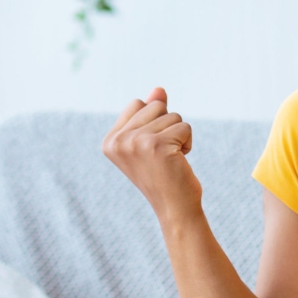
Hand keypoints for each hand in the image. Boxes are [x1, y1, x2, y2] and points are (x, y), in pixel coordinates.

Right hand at [102, 87, 201, 223]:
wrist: (175, 207)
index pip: (138, 103)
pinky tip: (179, 161)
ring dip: (179, 136)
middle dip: (168, 126)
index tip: (151, 149)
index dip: (154, 122)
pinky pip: (184, 127)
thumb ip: (152, 114)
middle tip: (163, 155)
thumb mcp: (152, 141)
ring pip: (173, 115)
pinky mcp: (157, 145)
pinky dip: (188, 143)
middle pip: (155, 106)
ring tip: (171, 159)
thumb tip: (159, 90)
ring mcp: (135, 142)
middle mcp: (118, 140)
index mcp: (110, 140)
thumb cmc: (165, 175)